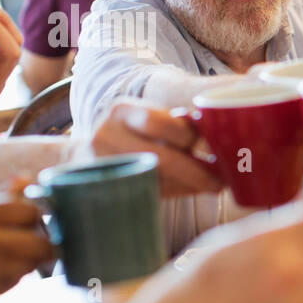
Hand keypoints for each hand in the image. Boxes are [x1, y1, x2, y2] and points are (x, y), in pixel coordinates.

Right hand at [0, 192, 53, 302]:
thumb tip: (26, 179)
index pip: (28, 211)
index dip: (34, 213)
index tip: (31, 216)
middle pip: (40, 243)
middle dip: (43, 241)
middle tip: (36, 239)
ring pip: (31, 265)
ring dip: (29, 259)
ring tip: (9, 254)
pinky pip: (15, 282)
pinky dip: (12, 275)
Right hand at [86, 99, 221, 197]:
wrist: (81, 159)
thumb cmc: (128, 137)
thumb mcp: (144, 120)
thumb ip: (174, 124)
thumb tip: (217, 135)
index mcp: (122, 111)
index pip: (160, 122)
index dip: (190, 136)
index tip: (215, 145)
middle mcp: (108, 135)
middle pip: (160, 157)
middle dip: (196, 171)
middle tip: (220, 180)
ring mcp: (104, 164)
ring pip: (158, 179)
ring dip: (191, 184)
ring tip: (213, 185)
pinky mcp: (106, 188)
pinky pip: (149, 192)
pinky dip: (176, 192)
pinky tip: (192, 190)